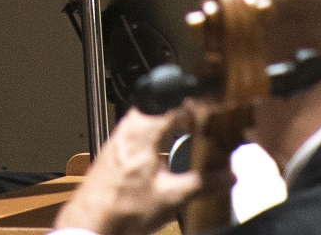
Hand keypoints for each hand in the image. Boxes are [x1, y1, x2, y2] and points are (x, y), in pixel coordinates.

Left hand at [53, 107, 205, 234]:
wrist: (91, 223)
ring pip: (153, 112)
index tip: (218, 105)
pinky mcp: (117, 145)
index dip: (201, 100)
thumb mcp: (171, 197)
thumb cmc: (121, 210)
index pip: (177, 99)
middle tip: (209, 118)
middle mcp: (129, 126)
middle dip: (189, 107)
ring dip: (174, 117)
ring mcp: (120, 134)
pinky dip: (162, 127)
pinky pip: (143, 124)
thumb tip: (228, 176)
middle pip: (164, 101)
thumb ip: (204, 184)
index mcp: (143, 129)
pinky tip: (170, 145)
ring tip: (194, 130)